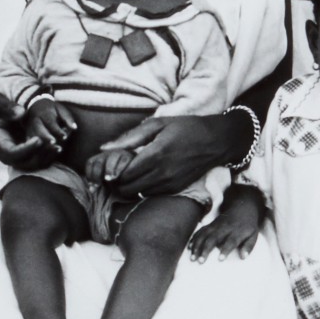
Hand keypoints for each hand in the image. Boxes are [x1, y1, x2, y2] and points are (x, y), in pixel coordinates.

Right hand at [0, 91, 51, 167]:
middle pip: (26, 163)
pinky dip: (48, 155)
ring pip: (34, 164)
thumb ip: (5, 108)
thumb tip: (21, 113)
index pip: (13, 154)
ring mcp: (17, 156)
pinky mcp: (25, 153)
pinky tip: (58, 145)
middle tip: (54, 143)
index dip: (27, 149)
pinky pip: (38, 159)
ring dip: (47, 157)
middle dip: (41, 154)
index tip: (39, 139)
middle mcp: (7, 155)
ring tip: (59, 145)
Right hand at [24, 97, 77, 154]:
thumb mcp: (61, 110)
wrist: (36, 108)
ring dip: (43, 146)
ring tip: (54, 151)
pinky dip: (39, 151)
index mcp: (43, 114)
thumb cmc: (53, 110)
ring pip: (34, 140)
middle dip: (47, 138)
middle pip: (39, 131)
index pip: (50, 123)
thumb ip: (68, 119)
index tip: (65, 137)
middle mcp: (34, 122)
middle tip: (55, 144)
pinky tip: (48, 156)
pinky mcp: (28, 137)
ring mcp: (29, 130)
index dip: (57, 131)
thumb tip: (74, 128)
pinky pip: (31, 145)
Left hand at [86, 114, 225, 196]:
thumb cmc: (186, 128)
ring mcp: (170, 184)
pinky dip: (143, 188)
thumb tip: (103, 148)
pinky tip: (145, 176)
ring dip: (130, 187)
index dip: (112, 172)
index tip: (111, 164)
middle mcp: (162, 173)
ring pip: (138, 194)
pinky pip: (151, 194)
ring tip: (130, 173)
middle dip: (117, 182)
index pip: (123, 174)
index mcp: (155, 154)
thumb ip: (130, 137)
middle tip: (116, 171)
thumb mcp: (158, 124)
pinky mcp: (176, 189)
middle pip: (127, 188)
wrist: (216, 141)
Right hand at [190, 191, 263, 260]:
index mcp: (237, 232)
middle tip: (200, 262)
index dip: (225, 250)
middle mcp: (225, 228)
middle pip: (213, 238)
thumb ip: (249, 246)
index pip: (230, 241)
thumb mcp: (253, 235)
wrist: (242, 207)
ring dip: (197, 246)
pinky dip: (194, 239)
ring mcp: (216, 225)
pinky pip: (200, 231)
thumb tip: (243, 257)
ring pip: (204, 235)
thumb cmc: (248, 226)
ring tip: (192, 258)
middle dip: (205, 250)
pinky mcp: (210, 224)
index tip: (220, 259)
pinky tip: (189, 248)